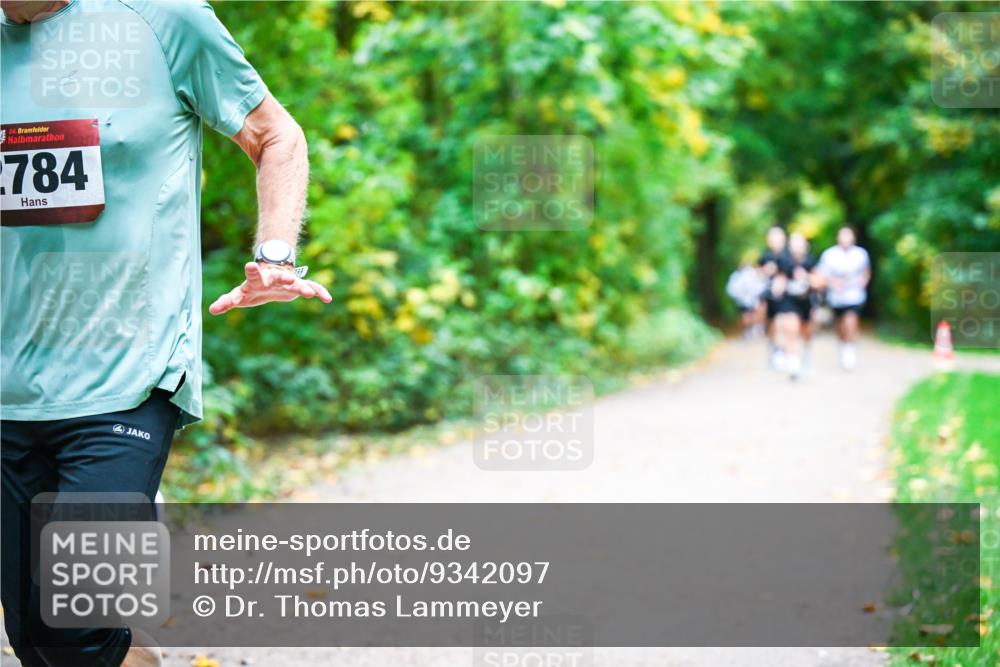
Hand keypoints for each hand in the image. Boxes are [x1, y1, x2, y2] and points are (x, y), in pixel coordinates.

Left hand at [209, 262, 331, 314]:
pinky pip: (312, 288)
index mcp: (257, 279)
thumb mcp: (240, 295)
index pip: (253, 274)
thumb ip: (227, 301)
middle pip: (278, 276)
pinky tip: (327, 299)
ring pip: (296, 283)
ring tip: (309, 294)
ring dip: (302, 287)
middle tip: (287, 279)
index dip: (252, 271)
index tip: (250, 266)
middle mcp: (274, 278)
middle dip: (282, 278)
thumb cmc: (254, 288)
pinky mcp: (300, 287)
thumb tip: (212, 310)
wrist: (272, 278)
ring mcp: (288, 281)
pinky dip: (319, 292)